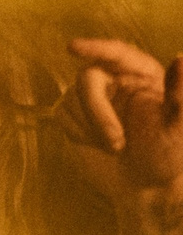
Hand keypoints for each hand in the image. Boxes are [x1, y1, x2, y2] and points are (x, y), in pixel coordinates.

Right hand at [72, 38, 182, 234]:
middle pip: (88, 79)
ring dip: (91, 129)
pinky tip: (97, 146)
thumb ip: (179, 92)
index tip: (72, 48)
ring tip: (115, 148)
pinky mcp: (73, 117)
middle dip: (98, 112)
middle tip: (116, 142)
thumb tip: (181, 57)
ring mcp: (92, 99)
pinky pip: (63, 117)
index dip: (96, 47)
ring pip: (71, 100)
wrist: (144, 187)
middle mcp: (115, 82)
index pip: (118, 53)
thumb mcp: (178, 124)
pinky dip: (79, 134)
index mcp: (143, 76)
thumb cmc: (167, 154)